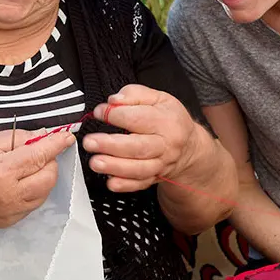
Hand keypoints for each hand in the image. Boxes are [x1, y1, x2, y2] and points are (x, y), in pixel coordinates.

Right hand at [0, 129, 74, 227]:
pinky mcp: (11, 221)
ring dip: (42, 176)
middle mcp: (9, 195)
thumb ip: (17, 138)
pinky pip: (34, 202)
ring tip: (24, 167)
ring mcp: (11, 211)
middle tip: (35, 152)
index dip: (56, 144)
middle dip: (48, 161)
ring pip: (45, 191)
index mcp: (1, 172)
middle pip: (49, 176)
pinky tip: (18, 182)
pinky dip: (34, 190)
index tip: (67, 136)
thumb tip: (44, 135)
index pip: (40, 156)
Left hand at [82, 84, 200, 192]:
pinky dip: (125, 185)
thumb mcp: (158, 98)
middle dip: (111, 145)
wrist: (188, 146)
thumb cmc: (170, 119)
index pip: (138, 118)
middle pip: (138, 147)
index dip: (114, 114)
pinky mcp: (155, 178)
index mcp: (166, 121)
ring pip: (138, 169)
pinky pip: (140, 184)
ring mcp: (161, 164)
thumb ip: (134, 94)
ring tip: (95, 162)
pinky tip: (110, 182)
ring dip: (115, 167)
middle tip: (90, 142)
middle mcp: (165, 145)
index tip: (99, 112)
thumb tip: (114, 101)